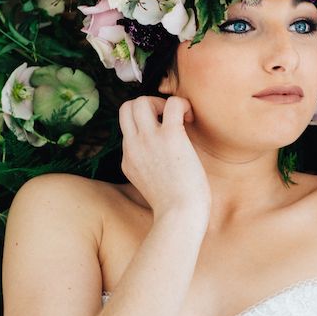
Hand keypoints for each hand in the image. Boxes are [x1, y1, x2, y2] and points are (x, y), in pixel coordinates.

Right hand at [119, 95, 210, 226]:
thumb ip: (149, 169)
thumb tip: (163, 159)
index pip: (127, 129)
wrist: (180, 215)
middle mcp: (133, 146)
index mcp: (128, 159)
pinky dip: (182, 104)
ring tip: (177, 117)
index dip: (146, 126)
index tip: (165, 136)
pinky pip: (172, 104)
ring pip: (140, 100)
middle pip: (125, 108)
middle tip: (167, 119)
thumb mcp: (150, 186)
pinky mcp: (170, 136)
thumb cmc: (175, 206)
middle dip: (146, 105)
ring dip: (160, 102)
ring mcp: (149, 140)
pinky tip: (191, 118)